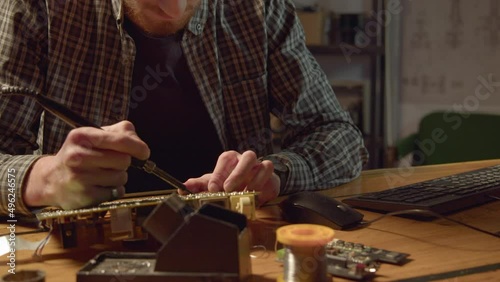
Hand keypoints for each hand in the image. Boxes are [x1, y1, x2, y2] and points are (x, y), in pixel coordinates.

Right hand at [23, 121, 149, 209]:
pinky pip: (115, 193)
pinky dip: (113, 190)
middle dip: (122, 162)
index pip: (120, 140)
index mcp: (82, 136)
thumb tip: (140, 144)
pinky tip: (99, 186)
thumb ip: (120, 132)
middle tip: (109, 163)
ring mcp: (79, 177)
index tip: (144, 152)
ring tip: (102, 174)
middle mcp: (77, 156)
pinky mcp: (84, 196)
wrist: (51, 179)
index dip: (138, 147)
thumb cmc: (80, 154)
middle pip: (124, 160)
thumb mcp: (94, 136)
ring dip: (118, 177)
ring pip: (121, 177)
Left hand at [179, 150, 279, 205]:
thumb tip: (183, 187)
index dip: (219, 173)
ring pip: (264, 165)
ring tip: (245, 194)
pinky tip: (257, 197)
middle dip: (238, 174)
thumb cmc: (228, 182)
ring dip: (255, 181)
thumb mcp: (213, 183)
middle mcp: (246, 160)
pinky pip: (272, 179)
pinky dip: (265, 188)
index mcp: (231, 158)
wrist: (250, 187)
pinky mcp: (271, 178)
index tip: (213, 188)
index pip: (225, 160)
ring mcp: (261, 167)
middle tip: (229, 189)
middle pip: (248, 157)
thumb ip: (198, 185)